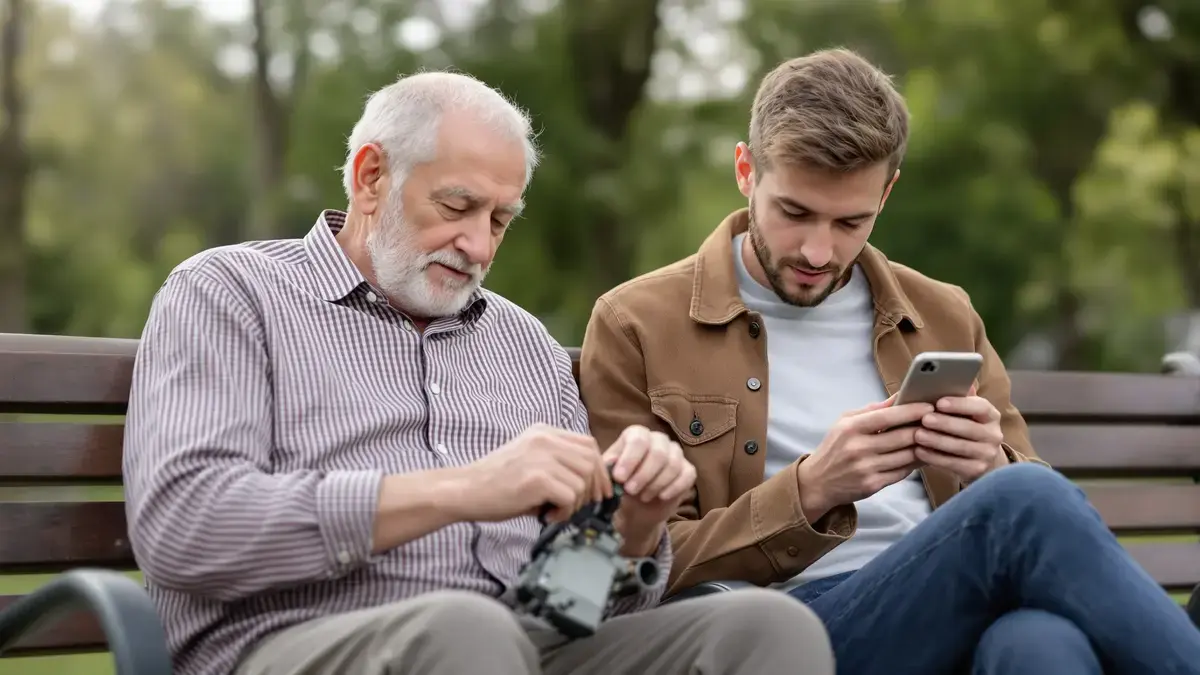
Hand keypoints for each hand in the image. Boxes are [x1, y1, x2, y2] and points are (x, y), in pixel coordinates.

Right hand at [455, 424, 611, 523]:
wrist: (465, 491)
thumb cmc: (497, 483)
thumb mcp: (530, 460)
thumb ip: (557, 463)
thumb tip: (594, 486)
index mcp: (544, 432)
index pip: (588, 444)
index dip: (599, 470)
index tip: (597, 492)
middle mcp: (545, 439)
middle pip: (591, 461)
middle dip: (593, 488)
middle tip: (578, 507)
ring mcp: (541, 457)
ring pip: (583, 481)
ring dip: (576, 503)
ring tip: (556, 512)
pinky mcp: (538, 478)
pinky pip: (570, 497)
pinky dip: (564, 512)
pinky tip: (547, 516)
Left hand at [604, 425, 695, 555]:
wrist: (635, 509)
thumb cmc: (619, 486)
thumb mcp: (609, 477)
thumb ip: (608, 469)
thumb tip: (611, 462)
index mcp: (636, 435)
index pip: (638, 439)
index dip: (630, 459)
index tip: (619, 478)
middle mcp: (658, 439)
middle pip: (658, 452)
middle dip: (643, 475)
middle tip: (631, 491)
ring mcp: (675, 453)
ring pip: (673, 464)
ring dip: (656, 484)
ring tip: (643, 496)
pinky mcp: (688, 470)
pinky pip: (687, 475)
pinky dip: (674, 488)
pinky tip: (661, 497)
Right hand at [796, 395, 932, 520]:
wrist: (818, 482)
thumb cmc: (834, 448)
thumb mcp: (845, 422)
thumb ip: (872, 410)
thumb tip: (899, 396)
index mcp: (851, 428)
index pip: (888, 416)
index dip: (912, 410)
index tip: (929, 405)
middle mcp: (858, 448)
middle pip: (902, 436)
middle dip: (924, 428)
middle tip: (940, 421)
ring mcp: (866, 468)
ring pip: (907, 456)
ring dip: (924, 446)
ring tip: (936, 437)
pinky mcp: (873, 485)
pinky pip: (903, 472)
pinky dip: (915, 463)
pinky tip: (922, 455)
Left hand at [913, 387, 1006, 482]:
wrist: (980, 461)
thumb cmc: (964, 429)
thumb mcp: (965, 414)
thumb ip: (957, 399)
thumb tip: (944, 381)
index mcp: (991, 415)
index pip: (980, 407)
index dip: (960, 404)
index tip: (939, 402)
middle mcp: (994, 435)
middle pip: (968, 428)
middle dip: (944, 423)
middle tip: (924, 419)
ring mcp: (987, 455)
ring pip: (960, 447)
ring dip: (937, 441)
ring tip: (917, 435)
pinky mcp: (977, 471)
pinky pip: (953, 464)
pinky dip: (935, 458)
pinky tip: (919, 452)